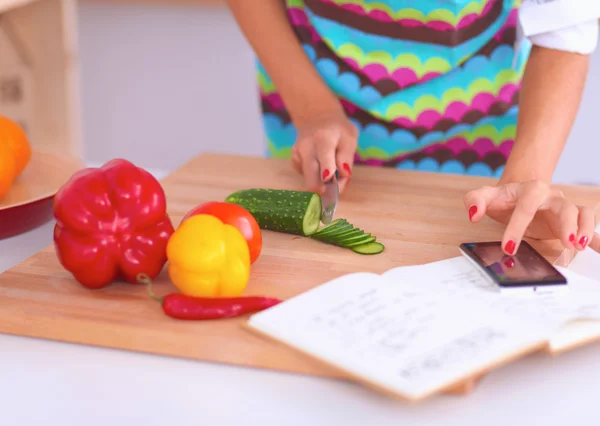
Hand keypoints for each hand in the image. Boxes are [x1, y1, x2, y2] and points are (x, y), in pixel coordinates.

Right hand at [291, 110, 357, 194]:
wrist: (317, 117)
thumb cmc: (338, 130)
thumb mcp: (350, 138)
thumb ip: (347, 158)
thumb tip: (344, 175)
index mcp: (323, 138)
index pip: (324, 156)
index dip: (327, 172)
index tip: (331, 182)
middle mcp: (306, 146)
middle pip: (311, 177)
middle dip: (325, 189)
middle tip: (336, 188)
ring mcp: (297, 154)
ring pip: (309, 180)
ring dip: (322, 183)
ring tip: (332, 172)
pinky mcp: (294, 161)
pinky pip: (307, 176)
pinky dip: (316, 177)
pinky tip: (320, 165)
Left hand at [464, 180, 599, 253]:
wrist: (518, 195)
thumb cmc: (503, 198)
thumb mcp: (486, 197)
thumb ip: (474, 200)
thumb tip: (473, 214)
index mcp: (531, 189)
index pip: (526, 207)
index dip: (517, 227)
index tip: (509, 248)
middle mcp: (552, 197)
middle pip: (564, 207)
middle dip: (567, 224)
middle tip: (567, 242)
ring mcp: (564, 208)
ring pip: (582, 213)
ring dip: (585, 228)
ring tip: (579, 246)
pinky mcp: (570, 221)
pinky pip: (589, 225)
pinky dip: (596, 237)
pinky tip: (597, 249)